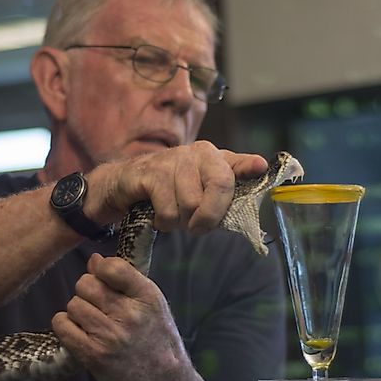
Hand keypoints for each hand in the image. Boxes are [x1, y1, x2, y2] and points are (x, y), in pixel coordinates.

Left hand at [52, 253, 198, 380]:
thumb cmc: (157, 338)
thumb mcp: (151, 303)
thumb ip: (124, 279)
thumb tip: (94, 259)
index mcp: (147, 296)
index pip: (112, 267)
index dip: (101, 270)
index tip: (104, 279)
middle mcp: (129, 315)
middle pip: (86, 284)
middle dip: (87, 290)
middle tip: (97, 304)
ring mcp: (110, 336)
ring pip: (73, 304)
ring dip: (78, 310)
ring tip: (92, 321)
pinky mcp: (94, 356)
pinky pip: (63, 326)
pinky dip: (65, 325)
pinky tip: (77, 329)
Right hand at [87, 141, 267, 234]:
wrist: (121, 184)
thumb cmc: (166, 190)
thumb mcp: (198, 190)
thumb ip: (225, 191)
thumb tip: (258, 172)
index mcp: (213, 157)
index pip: (236, 162)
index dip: (248, 165)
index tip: (259, 167)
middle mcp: (196, 152)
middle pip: (219, 186)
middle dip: (210, 217)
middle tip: (197, 228)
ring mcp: (172, 160)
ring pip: (191, 204)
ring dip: (180, 222)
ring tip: (171, 216)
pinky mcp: (150, 173)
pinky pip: (168, 209)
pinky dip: (163, 222)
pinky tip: (157, 216)